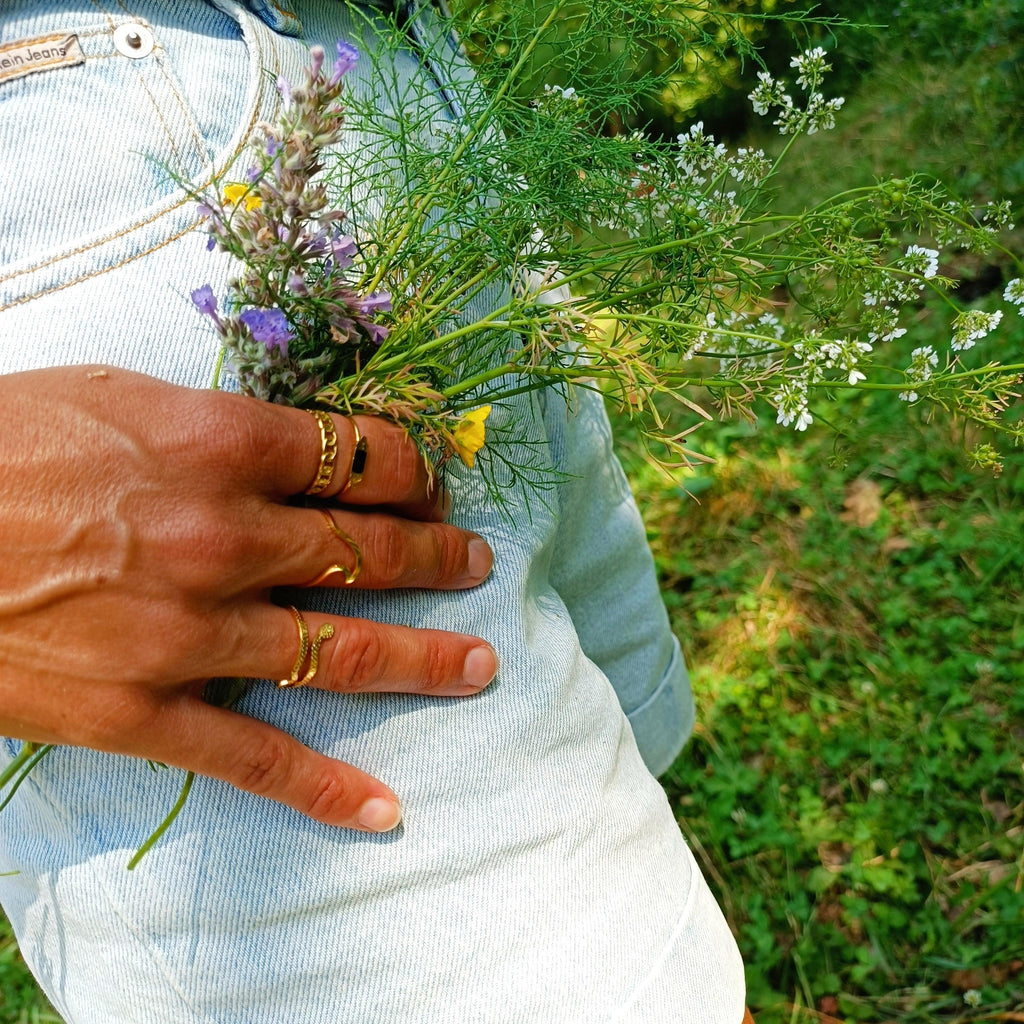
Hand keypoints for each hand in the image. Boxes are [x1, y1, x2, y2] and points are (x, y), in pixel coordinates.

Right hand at [0, 366, 496, 831]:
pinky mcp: (141, 710)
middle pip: (367, 551)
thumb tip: (299, 447)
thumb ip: (218, 429)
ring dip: (424, 659)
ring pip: (341, 652)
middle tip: (477, 565)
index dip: (414, 471)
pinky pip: (253, 757)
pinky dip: (326, 787)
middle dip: (435, 556)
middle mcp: (222, 538)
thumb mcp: (116, 399)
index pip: (360, 458)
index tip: (433, 484)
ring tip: (479, 664)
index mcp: (218, 446)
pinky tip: (384, 809)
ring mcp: (188, 631)